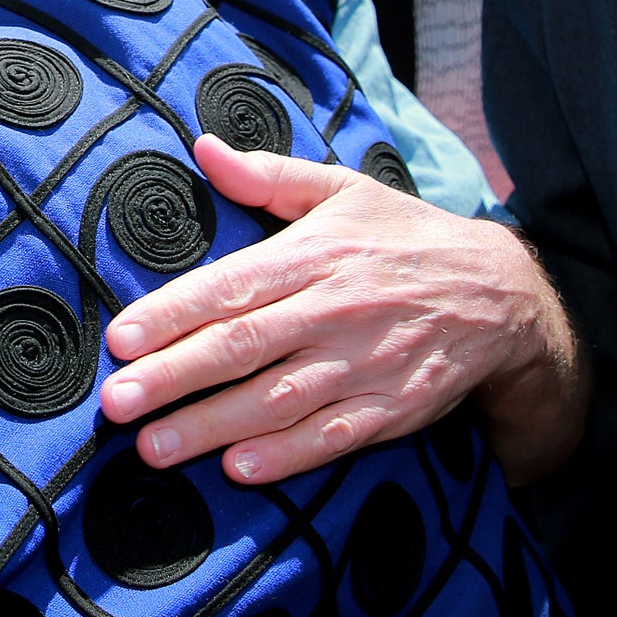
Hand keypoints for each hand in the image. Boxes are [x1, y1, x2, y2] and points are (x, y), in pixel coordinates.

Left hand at [99, 135, 581, 485]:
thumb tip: (204, 147)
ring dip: (213, 426)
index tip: (120, 339)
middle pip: (243, 347)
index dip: (172, 314)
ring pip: (279, 400)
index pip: (230, 286)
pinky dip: (287, 454)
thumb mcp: (342, 190)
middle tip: (115, 402)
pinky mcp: (394, 407)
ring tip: (154, 446)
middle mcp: (335, 309)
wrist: (501, 292)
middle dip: (174, 377)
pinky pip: (334, 436)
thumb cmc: (401, 236)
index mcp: (313, 255)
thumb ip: (268, 175)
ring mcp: (365, 363)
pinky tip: (239, 468)